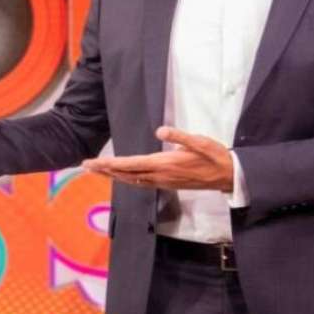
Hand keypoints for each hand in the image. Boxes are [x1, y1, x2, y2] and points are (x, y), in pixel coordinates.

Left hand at [81, 126, 233, 191]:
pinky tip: (121, 177)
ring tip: (97, 170)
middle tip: (85, 166)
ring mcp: (163, 182)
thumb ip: (180, 136)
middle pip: (126, 174)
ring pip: (132, 180)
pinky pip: (141, 183)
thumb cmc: (215, 156)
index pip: (131, 165)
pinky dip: (126, 179)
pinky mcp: (167, 184)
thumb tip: (160, 130)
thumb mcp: (200, 142)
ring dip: (113, 175)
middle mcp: (160, 176)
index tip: (95, 162)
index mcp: (165, 164)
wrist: (228, 176)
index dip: (111, 164)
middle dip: (105, 170)